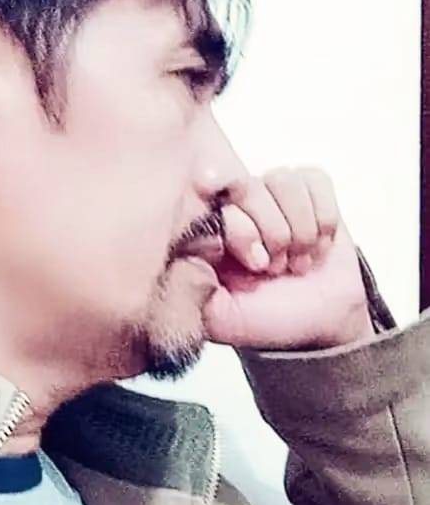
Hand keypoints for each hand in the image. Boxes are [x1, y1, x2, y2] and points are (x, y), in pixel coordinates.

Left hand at [202, 168, 373, 350]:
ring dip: (300, 227)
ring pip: (283, 181)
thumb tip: (180, 254)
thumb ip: (192, 288)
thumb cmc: (271, 320)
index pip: (214, 203)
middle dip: (275, 233)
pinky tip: (319, 244)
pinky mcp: (308, 192)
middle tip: (279, 267)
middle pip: (250, 187)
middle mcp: (238, 208)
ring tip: (299, 259)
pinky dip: (323, 215)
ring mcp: (272, 196)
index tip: (257, 265)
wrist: (320, 324)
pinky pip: (315, 180)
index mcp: (210, 232)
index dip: (243, 232)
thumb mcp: (221, 317)